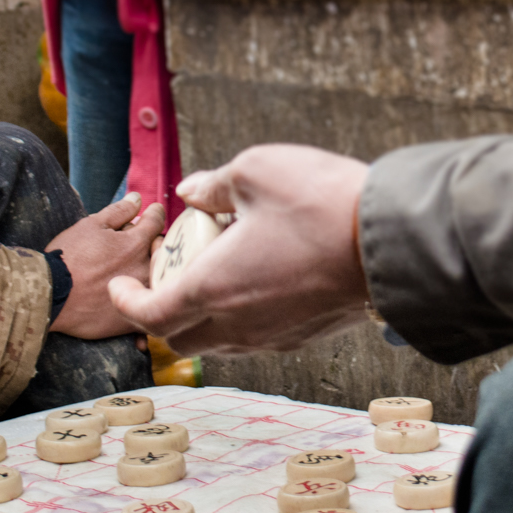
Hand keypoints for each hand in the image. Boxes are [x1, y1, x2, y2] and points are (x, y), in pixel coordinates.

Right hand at [48, 192, 164, 338]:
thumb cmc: (68, 257)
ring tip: (132, 270)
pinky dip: (145, 302)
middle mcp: (145, 269)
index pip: (157, 220)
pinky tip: (132, 298)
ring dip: (152, 271)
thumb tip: (137, 199)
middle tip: (138, 242)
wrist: (49, 297)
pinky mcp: (133, 320)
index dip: (153, 213)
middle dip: (155, 242)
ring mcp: (141, 296)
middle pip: (163, 250)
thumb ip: (119, 211)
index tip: (151, 213)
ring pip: (159, 279)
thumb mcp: (90, 226)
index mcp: (136, 243)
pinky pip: (149, 311)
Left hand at [108, 145, 370, 354]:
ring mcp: (275, 336)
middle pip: (183, 339)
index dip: (128, 303)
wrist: (392, 240)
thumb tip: (190, 193)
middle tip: (166, 277)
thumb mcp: (255, 171)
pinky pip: (258, 338)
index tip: (120, 286)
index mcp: (214, 289)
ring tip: (213, 273)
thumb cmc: (319, 201)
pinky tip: (256, 279)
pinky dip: (241, 317)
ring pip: (222, 342)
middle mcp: (240, 324)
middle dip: (162, 314)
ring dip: (204, 316)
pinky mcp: (306, 336)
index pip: (152, 316)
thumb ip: (213, 185)